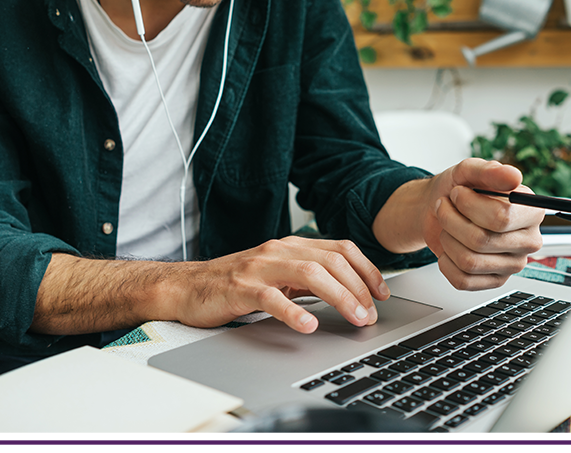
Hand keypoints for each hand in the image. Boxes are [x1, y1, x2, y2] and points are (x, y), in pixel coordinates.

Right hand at [165, 236, 390, 333]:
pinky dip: (294, 311)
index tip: (383, 292)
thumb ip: (309, 278)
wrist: (187, 286)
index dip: (367, 269)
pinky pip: (272, 297)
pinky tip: (309, 325)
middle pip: (332, 261)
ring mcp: (260, 267)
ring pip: (310, 274)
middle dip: (359, 287)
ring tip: (354, 318)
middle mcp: (279, 250)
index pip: (341, 248)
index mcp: (292, 246)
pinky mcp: (241, 288)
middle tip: (371, 314)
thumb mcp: (279, 274)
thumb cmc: (235, 283)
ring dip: (340, 297)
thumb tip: (349, 292)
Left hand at [423, 159, 543, 289]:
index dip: (469, 205)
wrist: (440, 209)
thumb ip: (490, 171)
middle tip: (445, 207)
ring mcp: (513, 265)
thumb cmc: (459, 191)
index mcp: (531, 212)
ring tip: (447, 225)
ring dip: (447, 239)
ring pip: (469, 261)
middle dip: (451, 220)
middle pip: (481, 240)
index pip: (501, 217)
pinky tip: (450, 247)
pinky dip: (446, 262)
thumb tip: (514, 176)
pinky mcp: (495, 282)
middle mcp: (528, 241)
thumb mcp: (469, 171)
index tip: (457, 193)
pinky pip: (463, 280)